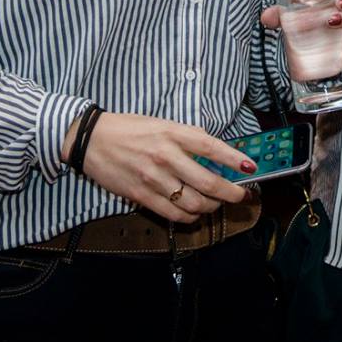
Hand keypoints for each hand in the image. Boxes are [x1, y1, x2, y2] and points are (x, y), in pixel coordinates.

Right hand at [71, 113, 256, 222]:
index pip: (212, 147)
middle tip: (240, 195)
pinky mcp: (141, 195)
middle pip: (208, 181)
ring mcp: (153, 178)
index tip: (250, 167)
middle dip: (230, 192)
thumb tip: (215, 154)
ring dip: (211, 207)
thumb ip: (187, 138)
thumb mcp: (162, 123)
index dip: (234, 159)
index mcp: (173, 133)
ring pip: (193, 202)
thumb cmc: (129, 129)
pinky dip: (189, 217)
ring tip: (215, 204)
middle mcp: (165, 156)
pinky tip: (194, 213)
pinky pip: (173, 213)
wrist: (91, 140)